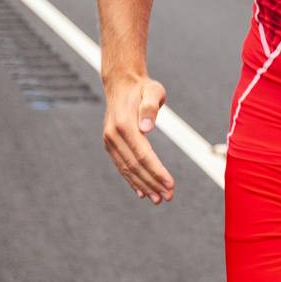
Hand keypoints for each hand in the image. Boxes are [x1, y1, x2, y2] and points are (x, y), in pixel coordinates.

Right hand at [102, 72, 175, 204]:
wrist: (121, 83)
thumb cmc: (142, 87)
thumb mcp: (153, 90)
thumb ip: (150, 106)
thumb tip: (147, 128)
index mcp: (124, 124)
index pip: (143, 155)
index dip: (157, 171)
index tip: (170, 184)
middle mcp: (113, 135)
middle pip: (135, 165)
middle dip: (152, 183)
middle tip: (168, 197)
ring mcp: (110, 141)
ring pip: (127, 169)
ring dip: (143, 185)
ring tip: (157, 199)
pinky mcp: (110, 144)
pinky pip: (121, 165)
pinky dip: (131, 180)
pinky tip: (142, 191)